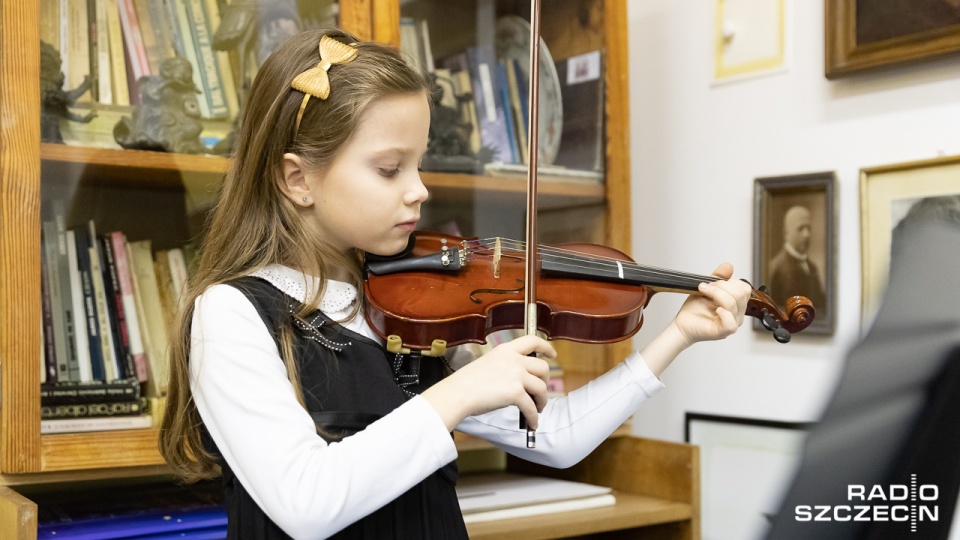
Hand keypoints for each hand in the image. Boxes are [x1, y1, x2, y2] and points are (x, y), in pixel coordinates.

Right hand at [421, 335, 555, 430]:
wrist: (457, 394)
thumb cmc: (467, 382)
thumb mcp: (488, 364)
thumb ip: (506, 366)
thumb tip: (521, 381)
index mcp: (506, 350)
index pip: (532, 341)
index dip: (546, 347)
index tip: (552, 354)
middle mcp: (514, 359)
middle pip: (543, 368)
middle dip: (545, 381)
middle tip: (540, 391)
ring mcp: (516, 375)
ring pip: (541, 388)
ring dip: (542, 401)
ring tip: (537, 409)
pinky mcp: (516, 393)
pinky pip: (532, 407)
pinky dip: (533, 417)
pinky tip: (531, 423)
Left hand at [672, 262, 751, 346]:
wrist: (683, 323)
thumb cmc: (695, 309)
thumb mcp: (707, 288)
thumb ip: (719, 277)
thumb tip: (729, 266)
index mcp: (736, 304)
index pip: (745, 288)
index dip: (730, 282)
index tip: (713, 282)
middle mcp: (737, 314)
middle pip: (740, 294)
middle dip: (721, 286)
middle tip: (706, 287)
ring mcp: (732, 323)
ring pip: (733, 303)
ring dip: (716, 293)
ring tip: (703, 292)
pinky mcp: (723, 332)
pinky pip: (730, 323)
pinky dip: (723, 313)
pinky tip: (715, 309)